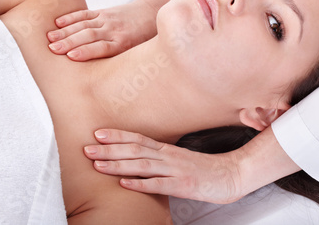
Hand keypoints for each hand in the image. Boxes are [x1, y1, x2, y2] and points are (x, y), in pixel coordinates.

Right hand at [47, 0, 156, 60]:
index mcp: (123, 43)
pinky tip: (57, 23)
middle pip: (89, 36)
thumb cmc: (143, 40)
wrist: (151, 14)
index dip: (86, 51)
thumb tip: (105, 86)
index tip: (70, 57)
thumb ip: (121, 64)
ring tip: (49, 38)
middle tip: (52, 49)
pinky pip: (85, 14)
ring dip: (65, 32)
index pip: (102, 47)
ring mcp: (107, 20)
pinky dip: (71, 18)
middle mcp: (114, 30)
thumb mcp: (138, 54)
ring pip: (84, 25)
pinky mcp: (103, 13)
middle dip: (69, 42)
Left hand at [83, 129, 244, 203]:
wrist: (231, 175)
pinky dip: (140, 184)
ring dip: (118, 164)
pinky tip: (124, 183)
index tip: (98, 133)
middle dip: (109, 149)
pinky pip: (158, 184)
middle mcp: (168, 156)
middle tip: (87, 147)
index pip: (138, 138)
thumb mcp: (179, 159)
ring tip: (98, 163)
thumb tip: (139, 158)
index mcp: (167, 149)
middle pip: (135, 150)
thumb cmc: (203, 169)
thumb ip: (160, 158)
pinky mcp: (183, 185)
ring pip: (142, 165)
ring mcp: (175, 170)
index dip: (117, 135)